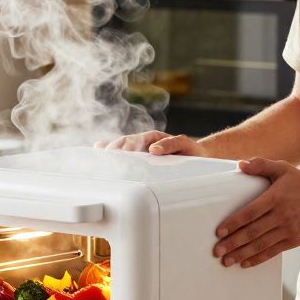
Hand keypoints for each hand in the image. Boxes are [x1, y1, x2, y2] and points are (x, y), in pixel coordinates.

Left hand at [95, 130, 209, 156]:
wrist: (201, 157)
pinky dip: (164, 145)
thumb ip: (125, 151)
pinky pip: (174, 142)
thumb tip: (98, 145)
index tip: (101, 156)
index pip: (123, 143)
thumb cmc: (173, 160)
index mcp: (143, 145)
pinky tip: (155, 150)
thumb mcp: (150, 160)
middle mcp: (153, 140)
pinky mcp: (183, 143)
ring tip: (127, 152)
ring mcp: (167, 141)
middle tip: (110, 156)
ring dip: (137, 144)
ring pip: (149, 139)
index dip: (112, 148)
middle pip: (133, 140)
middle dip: (120, 147)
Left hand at [213, 158, 299, 268]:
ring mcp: (289, 230)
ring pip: (261, 245)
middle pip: (253, 232)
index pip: (250, 212)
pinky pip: (273, 252)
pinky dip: (258, 259)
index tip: (219, 231)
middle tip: (217, 251)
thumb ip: (261, 165)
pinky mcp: (294, 240)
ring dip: (242, 254)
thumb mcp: (283, 168)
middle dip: (233, 243)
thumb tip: (240, 164)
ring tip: (227, 261)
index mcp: (276, 197)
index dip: (234, 223)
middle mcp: (282, 215)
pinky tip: (245, 263)